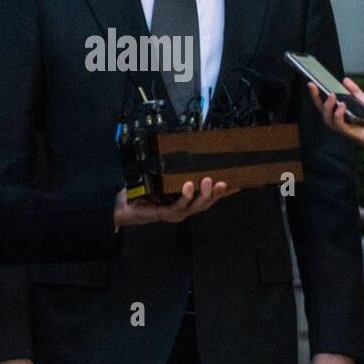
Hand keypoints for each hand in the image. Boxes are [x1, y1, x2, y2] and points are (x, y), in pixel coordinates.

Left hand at [113, 177, 235, 227]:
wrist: (123, 205)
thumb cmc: (143, 191)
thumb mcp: (162, 178)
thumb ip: (175, 170)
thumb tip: (185, 150)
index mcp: (187, 201)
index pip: (210, 197)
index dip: (225, 192)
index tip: (240, 183)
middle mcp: (184, 209)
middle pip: (207, 203)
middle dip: (218, 193)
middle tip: (224, 182)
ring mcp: (176, 213)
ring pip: (196, 206)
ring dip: (204, 194)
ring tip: (209, 181)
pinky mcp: (165, 214)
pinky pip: (177, 206)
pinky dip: (184, 196)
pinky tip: (188, 185)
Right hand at [308, 78, 363, 159]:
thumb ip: (356, 93)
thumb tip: (345, 80)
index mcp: (343, 116)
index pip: (325, 105)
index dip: (317, 95)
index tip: (312, 83)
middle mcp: (341, 123)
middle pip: (323, 112)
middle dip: (315, 99)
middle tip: (313, 85)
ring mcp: (345, 129)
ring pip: (328, 120)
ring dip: (327, 107)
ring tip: (331, 95)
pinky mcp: (351, 134)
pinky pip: (340, 125)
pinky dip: (339, 115)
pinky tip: (342, 105)